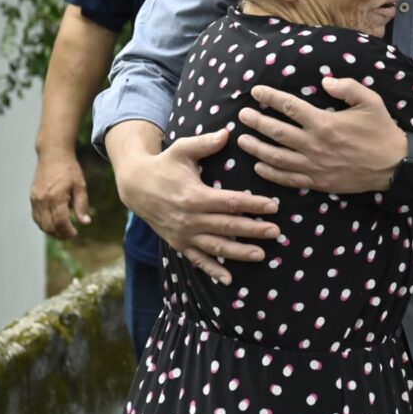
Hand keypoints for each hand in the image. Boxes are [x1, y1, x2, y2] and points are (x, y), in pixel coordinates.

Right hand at [30, 152, 91, 238]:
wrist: (53, 154)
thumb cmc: (69, 169)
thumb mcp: (80, 185)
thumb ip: (82, 205)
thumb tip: (85, 222)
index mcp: (56, 197)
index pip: (60, 222)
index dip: (67, 231)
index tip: (75, 233)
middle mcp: (43, 200)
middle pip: (49, 226)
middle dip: (60, 234)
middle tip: (69, 235)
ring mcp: (36, 199)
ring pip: (41, 223)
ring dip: (51, 231)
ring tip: (62, 231)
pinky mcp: (32, 198)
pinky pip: (36, 216)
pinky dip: (43, 223)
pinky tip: (53, 223)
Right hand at [110, 127, 280, 283]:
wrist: (136, 186)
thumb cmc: (164, 165)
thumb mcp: (182, 149)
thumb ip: (205, 143)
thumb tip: (227, 133)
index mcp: (194, 196)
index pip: (230, 202)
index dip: (252, 205)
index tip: (273, 206)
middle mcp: (190, 218)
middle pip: (227, 226)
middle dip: (253, 230)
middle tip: (276, 232)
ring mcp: (184, 234)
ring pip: (216, 247)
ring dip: (239, 253)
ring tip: (262, 255)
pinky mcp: (178, 243)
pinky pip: (197, 260)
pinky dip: (213, 270)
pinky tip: (229, 280)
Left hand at [237, 76, 405, 193]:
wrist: (394, 165)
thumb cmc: (382, 130)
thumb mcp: (370, 100)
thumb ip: (347, 87)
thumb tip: (323, 81)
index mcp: (325, 123)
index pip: (289, 107)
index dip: (270, 97)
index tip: (256, 91)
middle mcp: (315, 145)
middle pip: (276, 132)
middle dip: (256, 122)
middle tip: (242, 115)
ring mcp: (315, 166)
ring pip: (277, 157)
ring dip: (256, 148)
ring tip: (242, 140)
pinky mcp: (318, 182)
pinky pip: (289, 179)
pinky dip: (271, 173)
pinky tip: (259, 166)